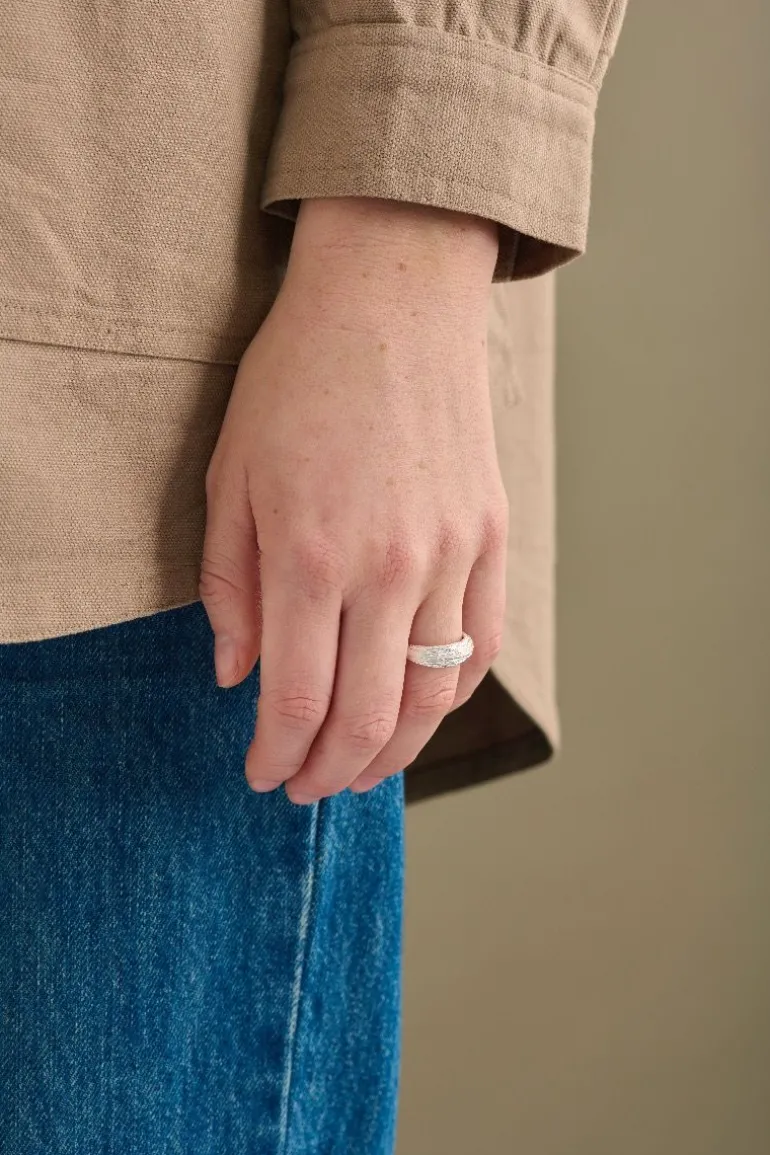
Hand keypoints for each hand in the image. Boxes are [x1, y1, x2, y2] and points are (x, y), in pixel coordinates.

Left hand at [199, 197, 507, 802]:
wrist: (393, 301)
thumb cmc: (297, 381)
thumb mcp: (230, 478)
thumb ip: (228, 588)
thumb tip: (234, 678)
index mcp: (310, 555)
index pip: (296, 699)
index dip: (276, 755)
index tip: (260, 775)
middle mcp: (390, 568)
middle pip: (369, 717)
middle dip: (330, 771)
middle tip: (306, 787)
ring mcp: (452, 555)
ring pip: (433, 697)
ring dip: (395, 752)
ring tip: (363, 769)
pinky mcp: (492, 537)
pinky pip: (481, 647)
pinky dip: (450, 697)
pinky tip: (420, 710)